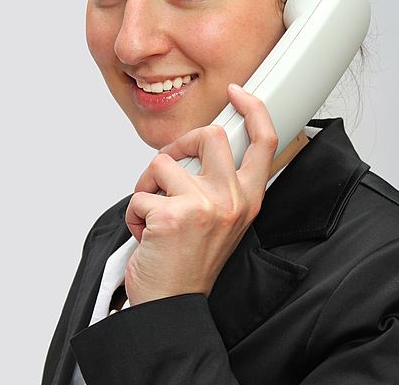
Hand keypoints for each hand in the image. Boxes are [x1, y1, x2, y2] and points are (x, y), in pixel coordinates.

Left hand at [124, 83, 278, 305]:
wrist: (173, 306)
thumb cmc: (193, 262)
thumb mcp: (223, 220)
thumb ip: (221, 183)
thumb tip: (202, 146)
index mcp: (248, 199)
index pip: (264, 143)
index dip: (254, 110)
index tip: (238, 93)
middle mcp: (232, 200)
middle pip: (209, 136)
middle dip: (180, 145)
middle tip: (169, 169)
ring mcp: (205, 206)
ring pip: (164, 163)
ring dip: (148, 186)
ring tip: (153, 214)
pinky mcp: (173, 215)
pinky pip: (140, 193)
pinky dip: (134, 211)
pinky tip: (145, 233)